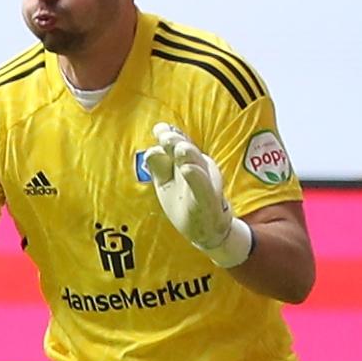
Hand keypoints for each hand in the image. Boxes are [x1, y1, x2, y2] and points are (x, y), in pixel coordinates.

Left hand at [139, 122, 251, 267]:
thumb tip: (152, 149)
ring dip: (188, 156)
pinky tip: (187, 169)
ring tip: (179, 148)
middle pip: (186, 151)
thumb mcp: (166, 184)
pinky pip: (203, 188)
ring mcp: (206, 184)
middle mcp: (198, 169)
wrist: (207, 231)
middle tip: (165, 134)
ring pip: (197, 165)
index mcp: (185, 164)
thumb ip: (159, 167)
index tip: (160, 129)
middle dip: (175, 141)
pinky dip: (196, 178)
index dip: (167, 136)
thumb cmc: (185, 203)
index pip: (176, 146)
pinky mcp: (209, 201)